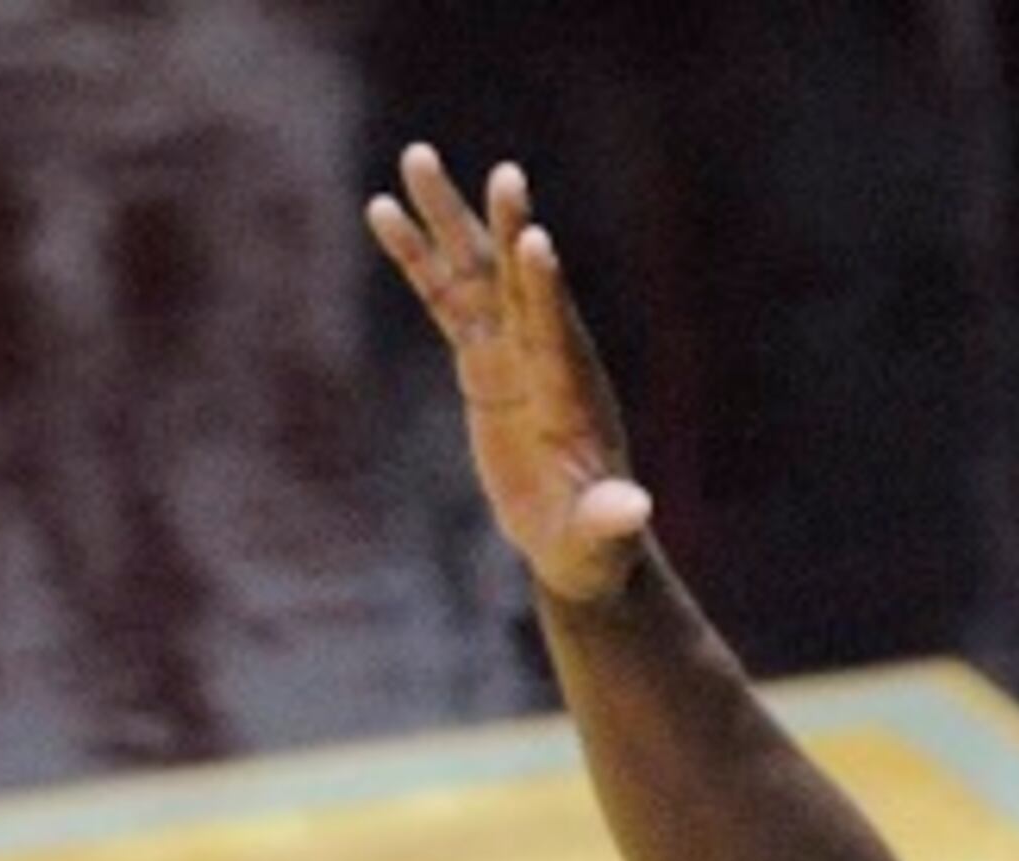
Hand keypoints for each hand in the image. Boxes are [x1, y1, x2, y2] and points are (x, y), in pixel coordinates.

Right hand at [367, 145, 651, 602]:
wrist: (575, 538)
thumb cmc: (592, 546)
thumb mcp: (600, 538)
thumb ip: (612, 520)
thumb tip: (635, 511)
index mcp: (572, 394)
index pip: (556, 332)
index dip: (544, 289)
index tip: (535, 239)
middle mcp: (545, 357)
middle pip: (520, 283)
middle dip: (508, 233)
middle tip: (504, 175)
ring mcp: (512, 351)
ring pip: (476, 273)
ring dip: (448, 218)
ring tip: (416, 156)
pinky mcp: (482, 359)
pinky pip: (443, 298)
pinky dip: (416, 257)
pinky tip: (383, 209)